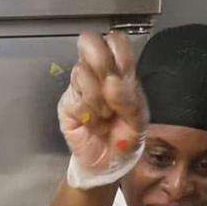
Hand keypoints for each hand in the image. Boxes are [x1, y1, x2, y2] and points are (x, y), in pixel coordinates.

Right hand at [58, 31, 148, 173]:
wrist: (108, 164)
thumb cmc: (125, 138)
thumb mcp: (139, 120)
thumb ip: (130, 99)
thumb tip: (111, 83)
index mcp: (120, 70)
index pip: (115, 41)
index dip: (118, 52)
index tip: (123, 75)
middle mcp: (97, 73)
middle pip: (90, 43)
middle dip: (102, 66)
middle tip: (110, 88)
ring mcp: (79, 87)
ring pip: (82, 72)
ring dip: (98, 99)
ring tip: (104, 117)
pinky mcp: (67, 103)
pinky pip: (76, 99)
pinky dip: (89, 115)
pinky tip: (93, 124)